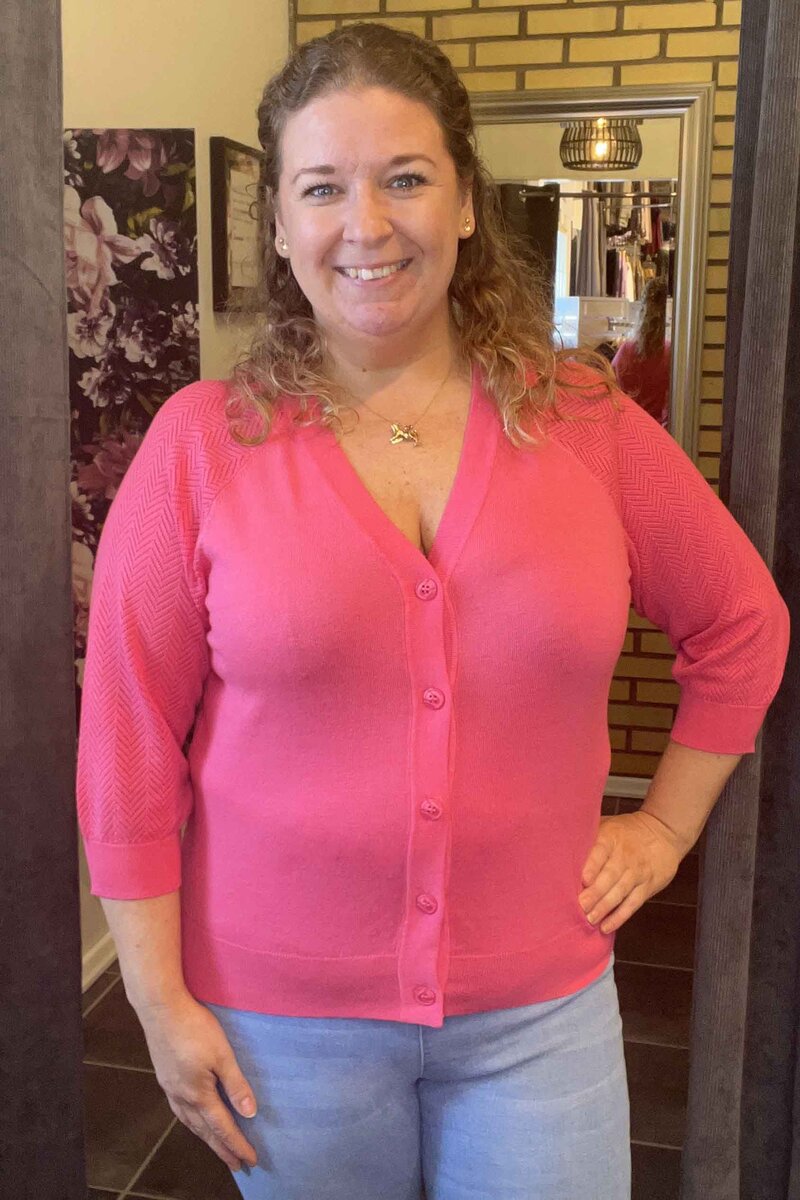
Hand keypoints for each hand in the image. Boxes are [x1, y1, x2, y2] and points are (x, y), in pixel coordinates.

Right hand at [135, 992, 257, 1171]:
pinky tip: (193, 1118)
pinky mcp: (165, 1077)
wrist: (160, 1008)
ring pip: (190, 1123)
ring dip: (205, 1137)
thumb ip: (236, 1085)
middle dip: (222, 1148)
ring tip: (217, 1147)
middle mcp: (182, 1097)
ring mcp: (170, 1088)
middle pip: (205, 1131)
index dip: (238, 1145)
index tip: (251, 1161)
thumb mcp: (222, 1054)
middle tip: (237, 1165)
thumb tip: (250, 1114)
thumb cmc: (195, 1028)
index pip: (223, 1127)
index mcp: (199, 1094)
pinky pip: (180, 1110)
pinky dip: (191, 1122)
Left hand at [578, 810, 684, 934]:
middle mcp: (625, 856)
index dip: (593, 865)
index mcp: (612, 837)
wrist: (663, 833)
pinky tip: (606, 927)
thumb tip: (558, 847)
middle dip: (595, 892)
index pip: (602, 851)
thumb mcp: (608, 825)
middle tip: (580, 906)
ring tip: (589, 919)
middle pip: (610, 875)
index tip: (582, 879)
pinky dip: (620, 916)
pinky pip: (632, 903)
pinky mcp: (647, 887)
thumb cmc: (625, 832)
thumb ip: (588, 837)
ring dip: (604, 907)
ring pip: (620, 891)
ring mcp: (638, 872)